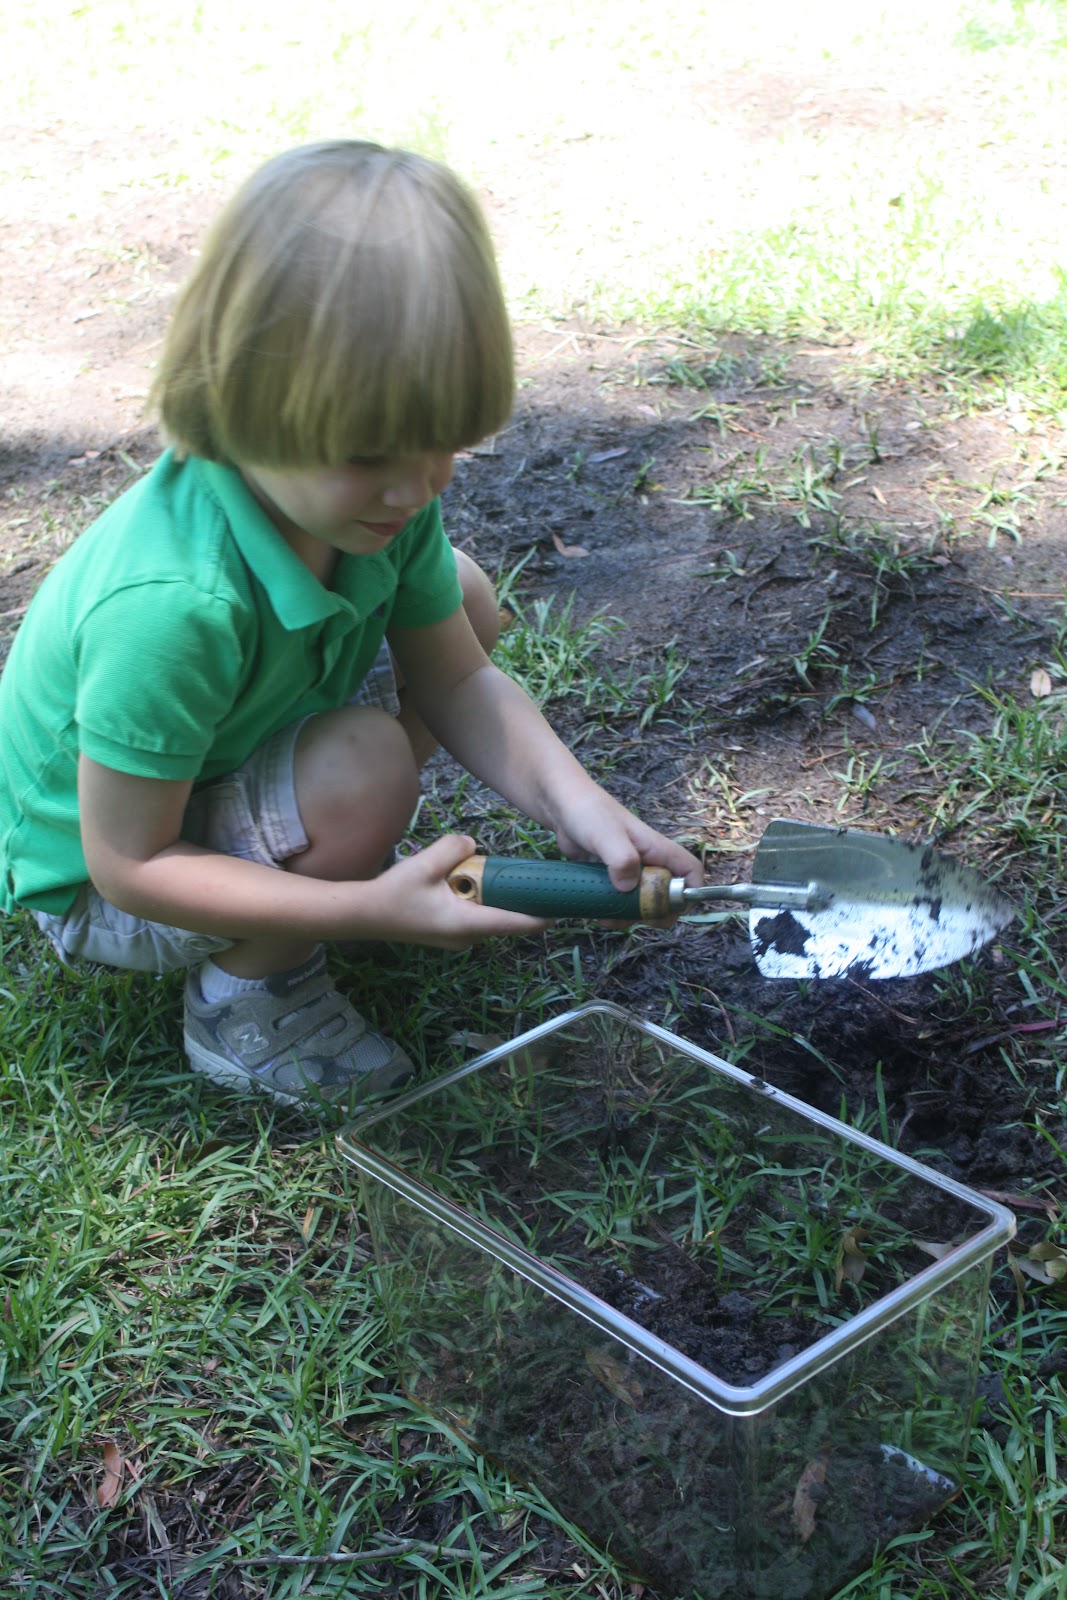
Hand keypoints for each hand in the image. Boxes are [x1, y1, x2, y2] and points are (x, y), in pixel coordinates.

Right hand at [361, 834, 552, 949]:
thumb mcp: (425, 863)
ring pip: (489, 918)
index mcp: (466, 924)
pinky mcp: (448, 934)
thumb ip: (455, 848)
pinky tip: (472, 883)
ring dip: (495, 899)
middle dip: (519, 901)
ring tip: (500, 876)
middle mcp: (466, 938)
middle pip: (505, 920)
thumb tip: (473, 845)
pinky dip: (480, 902)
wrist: (363, 915)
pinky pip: (475, 917)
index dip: (540, 917)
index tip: (562, 908)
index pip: (514, 923)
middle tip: (534, 879)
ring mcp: (457, 939)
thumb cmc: (393, 893)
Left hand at [552, 786, 703, 902]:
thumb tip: (628, 888)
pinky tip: (596, 911)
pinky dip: (612, 909)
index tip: (671, 909)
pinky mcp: (610, 876)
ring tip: (606, 917)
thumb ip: (622, 859)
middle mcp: (647, 861)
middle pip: (666, 896)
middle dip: (652, 914)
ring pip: (640, 901)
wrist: (560, 805)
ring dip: (628, 916)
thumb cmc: (588, 812)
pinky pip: (619, 899)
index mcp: (656, 849)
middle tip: (630, 919)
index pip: (690, 872)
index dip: (690, 893)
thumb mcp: (607, 834)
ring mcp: (628, 869)